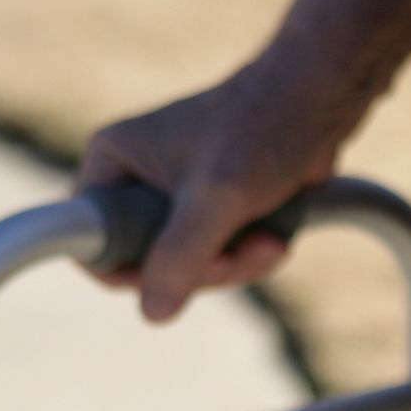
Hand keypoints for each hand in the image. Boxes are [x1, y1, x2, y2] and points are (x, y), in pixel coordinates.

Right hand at [74, 53, 353, 321]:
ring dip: (235, 265)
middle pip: (147, 265)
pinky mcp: (210, 208)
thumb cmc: (265, 128)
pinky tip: (275, 238)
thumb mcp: (218, 196)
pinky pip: (217, 256)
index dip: (129, 272)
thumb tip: (152, 312)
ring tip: (270, 241)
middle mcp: (134, 179)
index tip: (175, 275)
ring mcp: (173, 196)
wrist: (320, 99)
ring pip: (187, 267)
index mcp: (112, 163)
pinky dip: (248, 256)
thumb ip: (181, 254)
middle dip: (203, 269)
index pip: (90, 244)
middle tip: (240, 253)